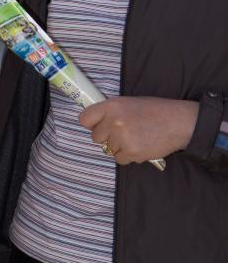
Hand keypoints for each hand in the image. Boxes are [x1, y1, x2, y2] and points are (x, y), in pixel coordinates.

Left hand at [79, 96, 198, 164]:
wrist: (178, 123)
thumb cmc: (155, 111)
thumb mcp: (129, 103)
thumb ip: (110, 112)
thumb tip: (96, 123)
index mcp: (112, 106)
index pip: (84, 119)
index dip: (90, 123)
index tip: (97, 124)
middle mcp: (113, 122)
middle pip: (95, 137)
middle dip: (107, 136)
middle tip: (123, 131)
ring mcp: (122, 139)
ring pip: (108, 149)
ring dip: (118, 146)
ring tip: (135, 137)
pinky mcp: (131, 153)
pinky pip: (119, 159)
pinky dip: (127, 155)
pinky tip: (140, 145)